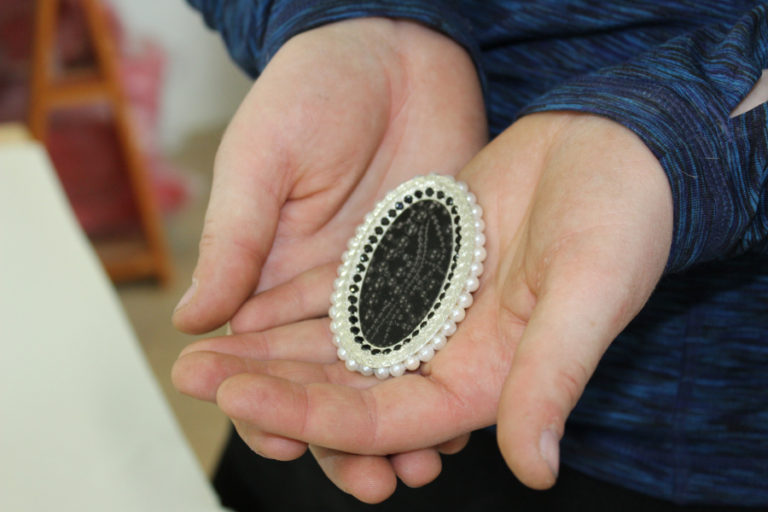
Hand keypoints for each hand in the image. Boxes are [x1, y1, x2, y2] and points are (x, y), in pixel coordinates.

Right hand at [171, 17, 485, 501]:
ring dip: (396, 425)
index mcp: (272, 273)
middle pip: (329, 382)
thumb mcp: (263, 158)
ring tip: (416, 469)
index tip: (275, 439)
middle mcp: (328, 292)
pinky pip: (437, 338)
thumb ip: (235, 238)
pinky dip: (442, 378)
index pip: (261, 356)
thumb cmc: (311, 89)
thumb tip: (193, 319)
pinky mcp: (438, 273)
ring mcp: (386, 287)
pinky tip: (460, 418)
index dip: (264, 402)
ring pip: (386, 374)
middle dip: (341, 437)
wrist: (394, 47)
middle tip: (367, 483)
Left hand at [173, 111, 673, 500]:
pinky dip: (299, 301)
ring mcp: (428, 313)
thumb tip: (535, 469)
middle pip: (345, 387)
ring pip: (335, 345)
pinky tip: (249, 304)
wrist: (616, 154)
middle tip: (194, 375)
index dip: (312, 414)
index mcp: (486, 381)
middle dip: (270, 384)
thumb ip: (553, 377)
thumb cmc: (620, 223)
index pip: (384, 418)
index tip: (242, 396)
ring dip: (272, 347)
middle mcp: (448, 357)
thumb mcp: (589, 294)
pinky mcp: (417, 269)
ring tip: (204, 347)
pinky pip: (346, 294)